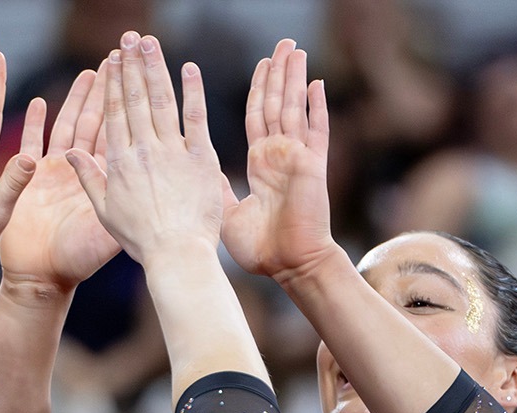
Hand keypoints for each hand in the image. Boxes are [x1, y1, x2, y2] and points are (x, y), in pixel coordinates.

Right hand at [0, 61, 120, 291]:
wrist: (44, 280)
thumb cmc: (77, 261)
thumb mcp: (108, 228)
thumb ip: (123, 198)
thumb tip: (153, 178)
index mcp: (108, 176)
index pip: (124, 126)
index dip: (131, 96)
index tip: (142, 71)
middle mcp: (83, 170)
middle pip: (101, 117)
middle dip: (113, 84)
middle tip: (125, 53)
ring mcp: (55, 172)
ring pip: (70, 124)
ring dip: (80, 97)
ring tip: (92, 71)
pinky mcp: (29, 180)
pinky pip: (30, 145)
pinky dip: (34, 125)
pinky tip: (39, 103)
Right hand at [65, 33, 228, 266]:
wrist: (176, 256)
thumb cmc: (140, 241)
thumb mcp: (105, 212)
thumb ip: (89, 178)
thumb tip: (69, 152)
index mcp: (119, 162)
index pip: (114, 112)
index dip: (113, 81)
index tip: (113, 58)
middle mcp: (144, 150)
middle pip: (135, 98)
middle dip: (132, 65)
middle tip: (131, 38)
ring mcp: (173, 152)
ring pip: (162, 100)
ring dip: (155, 68)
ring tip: (150, 43)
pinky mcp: (200, 159)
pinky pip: (195, 119)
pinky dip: (193, 92)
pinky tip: (189, 69)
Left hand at [222, 40, 337, 282]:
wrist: (289, 267)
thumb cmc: (261, 249)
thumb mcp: (228, 212)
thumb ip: (218, 186)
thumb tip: (199, 171)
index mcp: (261, 163)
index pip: (257, 116)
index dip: (258, 89)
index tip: (262, 64)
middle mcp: (279, 155)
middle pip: (276, 103)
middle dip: (278, 72)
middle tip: (282, 42)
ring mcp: (297, 158)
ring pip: (294, 108)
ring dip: (294, 78)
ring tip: (294, 49)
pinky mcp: (312, 166)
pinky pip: (316, 131)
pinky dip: (317, 107)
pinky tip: (317, 83)